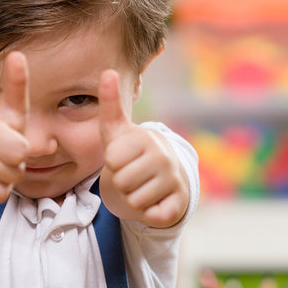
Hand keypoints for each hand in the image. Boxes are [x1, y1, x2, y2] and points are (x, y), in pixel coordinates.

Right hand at [0, 52, 29, 212]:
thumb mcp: (9, 110)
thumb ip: (17, 86)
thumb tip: (17, 55)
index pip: (20, 152)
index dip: (21, 151)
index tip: (10, 141)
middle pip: (13, 176)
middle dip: (12, 169)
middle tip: (2, 157)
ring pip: (0, 194)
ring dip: (0, 185)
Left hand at [98, 69, 189, 227]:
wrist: (163, 178)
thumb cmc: (132, 153)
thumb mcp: (117, 131)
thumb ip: (110, 104)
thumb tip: (108, 71)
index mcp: (147, 138)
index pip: (112, 160)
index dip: (112, 163)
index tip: (123, 158)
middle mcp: (164, 157)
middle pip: (121, 181)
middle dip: (121, 182)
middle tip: (132, 175)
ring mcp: (175, 181)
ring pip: (133, 200)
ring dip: (133, 198)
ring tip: (142, 187)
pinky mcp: (179, 205)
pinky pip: (151, 215)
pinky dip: (148, 213)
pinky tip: (155, 200)